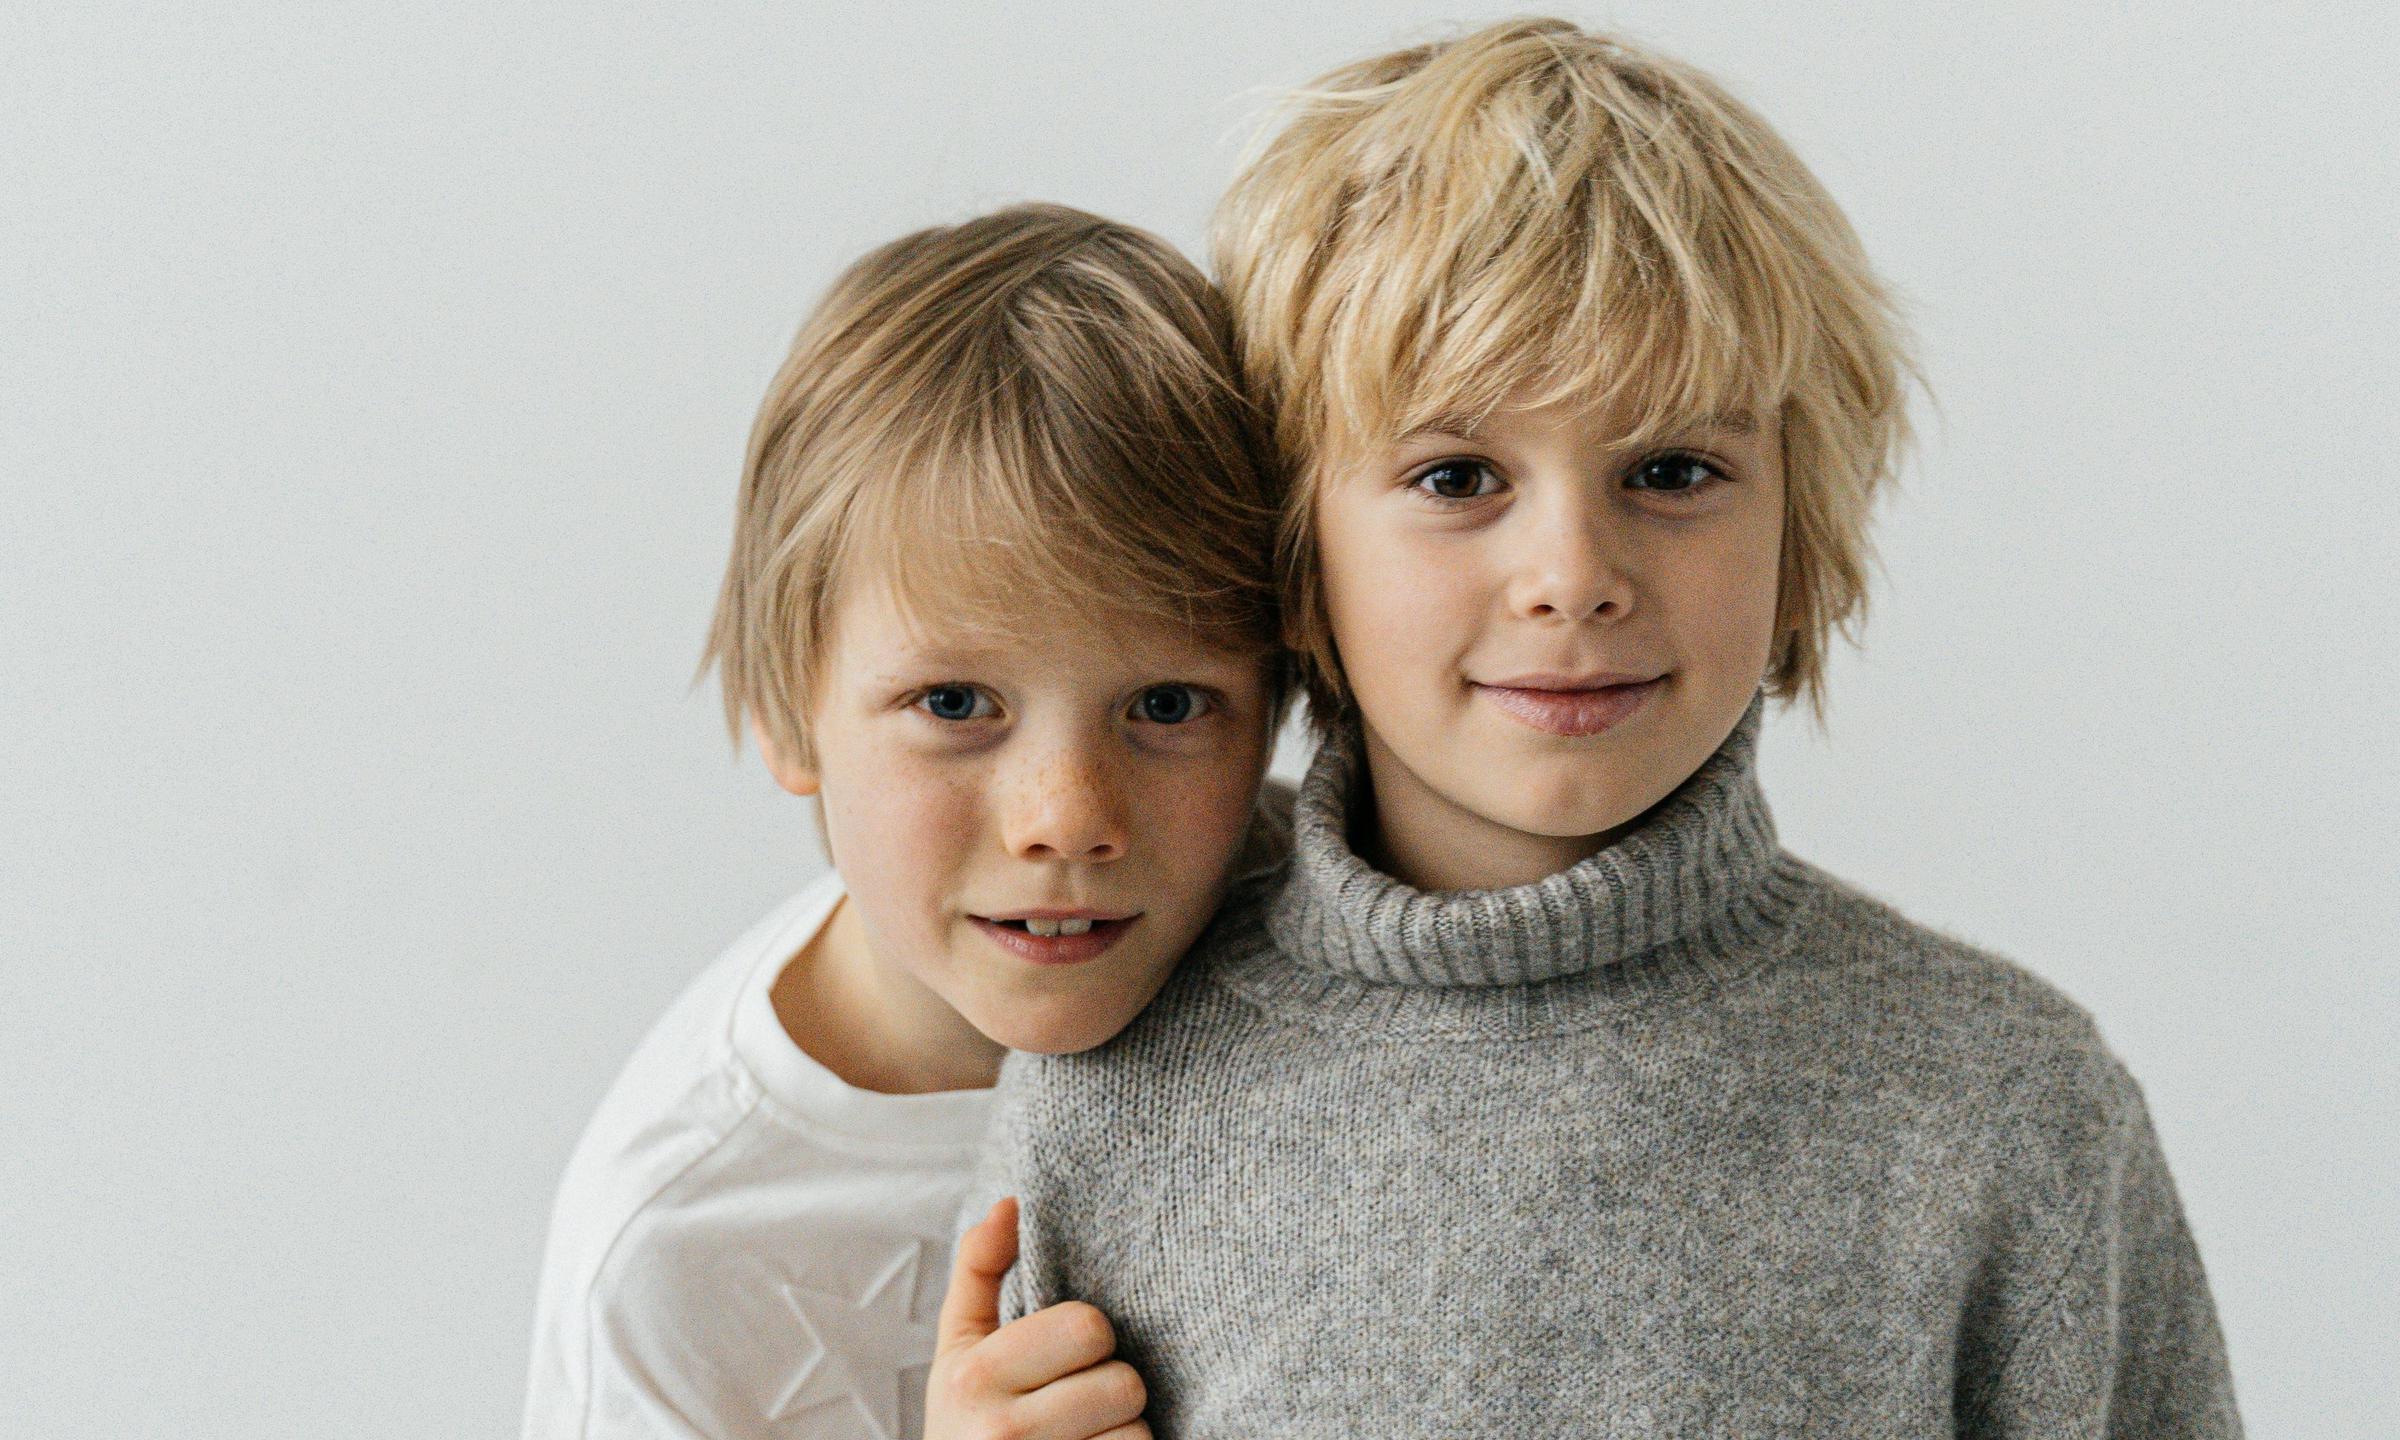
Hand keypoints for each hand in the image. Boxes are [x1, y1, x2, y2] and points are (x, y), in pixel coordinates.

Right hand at [925, 1197, 1150, 1439]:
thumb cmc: (968, 1423)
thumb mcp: (958, 1349)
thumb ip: (980, 1272)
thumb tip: (1011, 1203)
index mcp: (975, 1377)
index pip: (1089, 1327)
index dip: (1087, 1342)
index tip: (1061, 1364)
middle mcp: (1003, 1433)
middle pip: (1124, 1384)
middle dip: (1110, 1394)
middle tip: (1076, 1409)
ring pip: (1138, 1436)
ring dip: (1122, 1439)